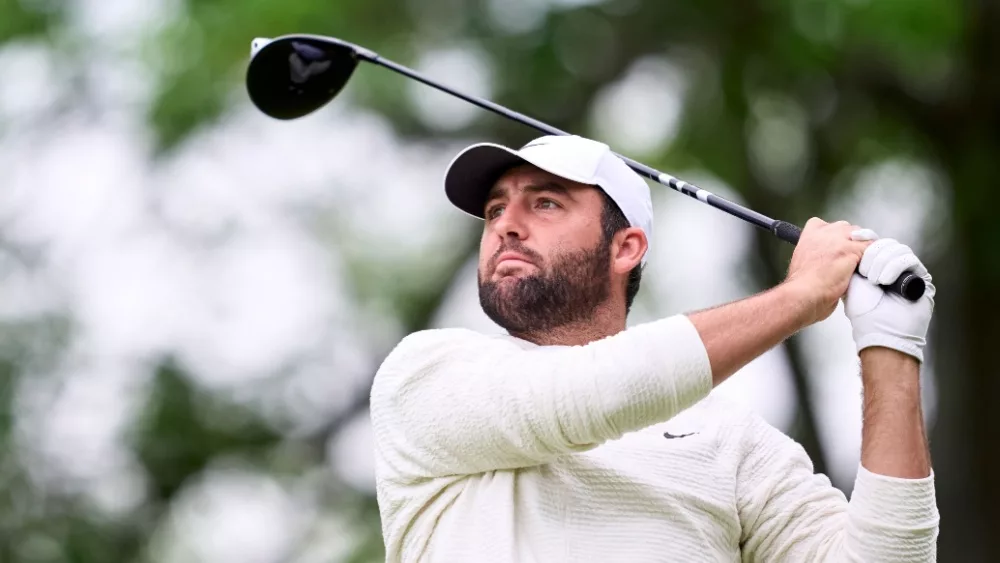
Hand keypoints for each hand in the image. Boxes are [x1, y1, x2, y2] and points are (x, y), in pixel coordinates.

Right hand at [782, 218, 872, 323]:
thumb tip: (830, 259)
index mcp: (809, 234)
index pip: (828, 225)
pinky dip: (872, 259)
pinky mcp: (852, 250)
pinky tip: (866, 271)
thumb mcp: (803, 262)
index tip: (837, 249)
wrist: (803, 294)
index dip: (836, 237)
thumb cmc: (801, 287)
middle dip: (852, 243)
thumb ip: (817, 254)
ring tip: (858, 267)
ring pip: (863, 237)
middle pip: (848, 229)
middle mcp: (824, 232)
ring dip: (863, 250)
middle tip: (850, 261)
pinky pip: (872, 248)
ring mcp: (839, 240)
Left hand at [843, 233, 934, 361]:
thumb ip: (854, 262)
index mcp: (876, 266)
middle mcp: (893, 266)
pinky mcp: (921, 277)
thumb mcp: (852, 282)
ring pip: (897, 248)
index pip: (874, 242)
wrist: (880, 332)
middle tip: (865, 271)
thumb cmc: (864, 313)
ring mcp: (908, 271)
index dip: (865, 237)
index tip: (853, 236)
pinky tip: (884, 281)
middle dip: (872, 253)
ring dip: (882, 262)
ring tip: (874, 280)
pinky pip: (909, 259)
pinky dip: (894, 266)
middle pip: (886, 243)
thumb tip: (852, 239)